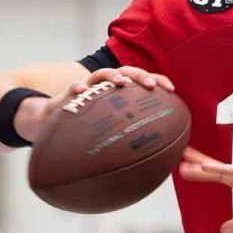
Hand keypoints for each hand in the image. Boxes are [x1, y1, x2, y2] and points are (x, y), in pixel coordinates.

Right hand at [16, 66, 175, 142]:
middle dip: (141, 75)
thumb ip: (135, 138)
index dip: (159, 81)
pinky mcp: (71, 93)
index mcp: (124, 92)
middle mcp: (109, 86)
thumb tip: (160, 160)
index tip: (172, 89)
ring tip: (122, 82)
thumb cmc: (94, 127)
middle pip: (128, 72)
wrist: (61, 123)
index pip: (144, 81)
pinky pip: (74, 87)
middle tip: (151, 85)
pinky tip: (81, 90)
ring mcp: (91, 87)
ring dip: (114, 75)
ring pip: (103, 74)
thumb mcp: (116, 131)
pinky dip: (77, 86)